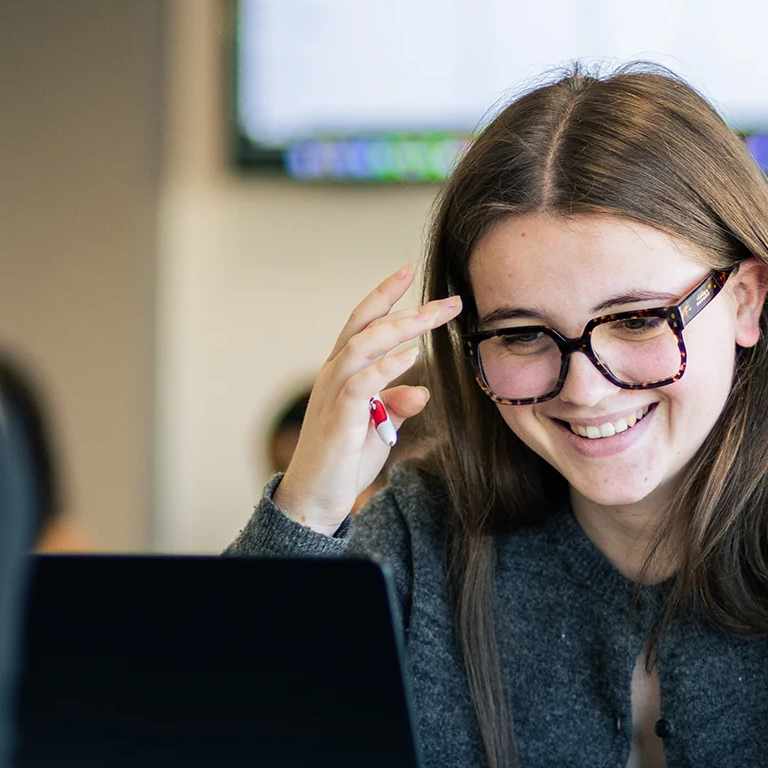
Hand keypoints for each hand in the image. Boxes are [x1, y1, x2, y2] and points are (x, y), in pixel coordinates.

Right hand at [273, 267, 460, 533]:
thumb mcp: (381, 427)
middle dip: (407, 308)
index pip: (363, 322)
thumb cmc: (346, 457)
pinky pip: (360, 385)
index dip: (385, 295)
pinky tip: (410, 357)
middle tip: (449, 300)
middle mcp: (335, 374)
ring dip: (400, 329)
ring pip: (362, 347)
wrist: (317, 496)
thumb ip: (398, 404)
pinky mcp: (338, 419)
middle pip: (368, 327)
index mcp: (345, 370)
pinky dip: (385, 368)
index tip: (410, 270)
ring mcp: (333, 394)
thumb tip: (421, 389)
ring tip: (433, 317)